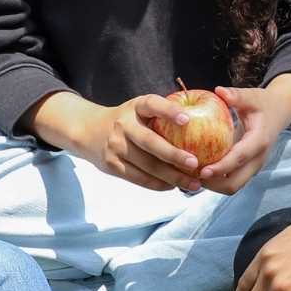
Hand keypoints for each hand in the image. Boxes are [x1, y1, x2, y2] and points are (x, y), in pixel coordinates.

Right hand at [72, 94, 204, 192]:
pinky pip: (139, 178)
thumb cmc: (128, 121)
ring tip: (194, 183)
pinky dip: (159, 184)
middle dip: (174, 155)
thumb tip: (201, 130)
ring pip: (147, 165)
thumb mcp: (139, 110)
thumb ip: (161, 117)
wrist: (88, 132)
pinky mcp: (112, 165)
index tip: (188, 119)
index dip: (169, 111)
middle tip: (195, 164)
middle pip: (150, 142)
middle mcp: (123, 125)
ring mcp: (116, 146)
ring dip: (172, 176)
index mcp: (135, 107)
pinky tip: (174, 186)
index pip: (153, 104)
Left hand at [194, 85, 290, 195]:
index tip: (203, 171)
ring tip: (190, 175)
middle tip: (190, 175)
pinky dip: (215, 181)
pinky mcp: (247, 169)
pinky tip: (198, 171)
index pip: (239, 159)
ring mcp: (253, 167)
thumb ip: (237, 95)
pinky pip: (231, 181)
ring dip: (212, 185)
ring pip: (232, 186)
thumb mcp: (252, 96)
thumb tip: (219, 91)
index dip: (221, 168)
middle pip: (235, 183)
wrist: (279, 113)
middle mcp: (257, 159)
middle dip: (213, 184)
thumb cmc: (263, 104)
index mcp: (259, 141)